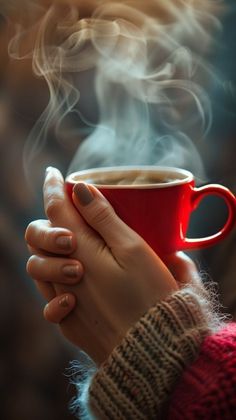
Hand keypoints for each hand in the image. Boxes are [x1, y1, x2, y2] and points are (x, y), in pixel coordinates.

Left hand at [26, 167, 178, 363]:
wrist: (153, 353)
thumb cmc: (151, 298)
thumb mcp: (135, 250)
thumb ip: (104, 219)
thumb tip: (81, 190)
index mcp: (80, 251)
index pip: (57, 209)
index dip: (54, 187)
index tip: (53, 174)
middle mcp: (62, 275)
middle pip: (36, 237)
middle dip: (49, 222)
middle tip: (76, 224)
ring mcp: (61, 300)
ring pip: (38, 265)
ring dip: (51, 253)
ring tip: (78, 255)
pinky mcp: (67, 321)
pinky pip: (48, 294)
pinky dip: (57, 281)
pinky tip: (78, 283)